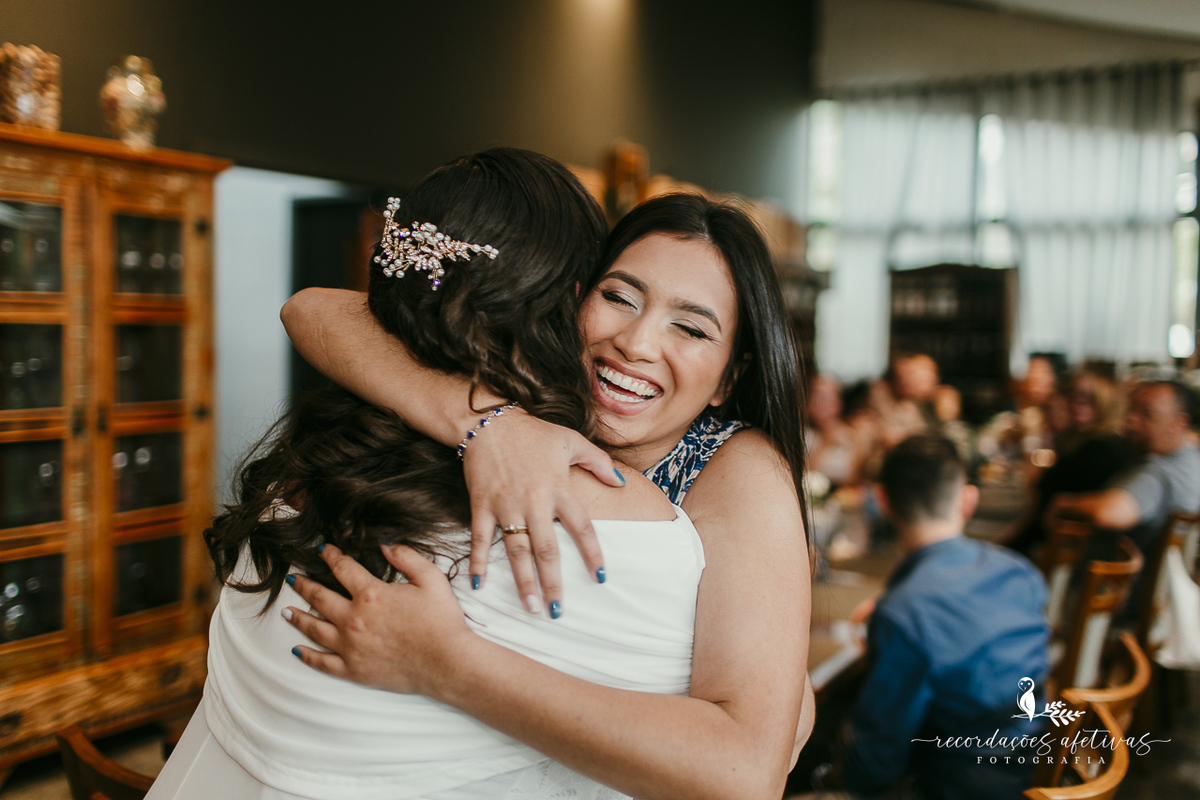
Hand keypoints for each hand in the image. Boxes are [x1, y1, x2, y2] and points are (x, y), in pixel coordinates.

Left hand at [285, 543, 473, 695]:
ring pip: (314, 629)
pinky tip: (298, 650)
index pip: (342, 569)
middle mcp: (354, 619)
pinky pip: (322, 662)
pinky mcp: (353, 670)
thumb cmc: (442, 621)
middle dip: (304, 585)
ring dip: (298, 617)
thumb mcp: (431, 578)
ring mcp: (350, 647)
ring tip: (286, 611)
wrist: (447, 662)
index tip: (321, 550)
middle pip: (319, 598)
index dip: (330, 556)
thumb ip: (406, 557)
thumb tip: (384, 544)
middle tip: (293, 579)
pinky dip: (307, 656)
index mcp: (371, 594)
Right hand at [461, 409, 624, 613]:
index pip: (581, 528)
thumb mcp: (572, 441)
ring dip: (523, 581)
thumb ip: (599, 462)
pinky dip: (478, 562)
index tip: (600, 578)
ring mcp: (506, 505)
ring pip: (516, 550)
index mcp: (560, 488)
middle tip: (557, 610)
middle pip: (546, 549)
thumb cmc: (534, 433)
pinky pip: (480, 539)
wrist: (489, 421)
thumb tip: (622, 483)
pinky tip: (478, 586)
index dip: (592, 554)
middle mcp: (534, 501)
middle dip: (553, 582)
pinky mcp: (482, 505)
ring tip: (530, 607)